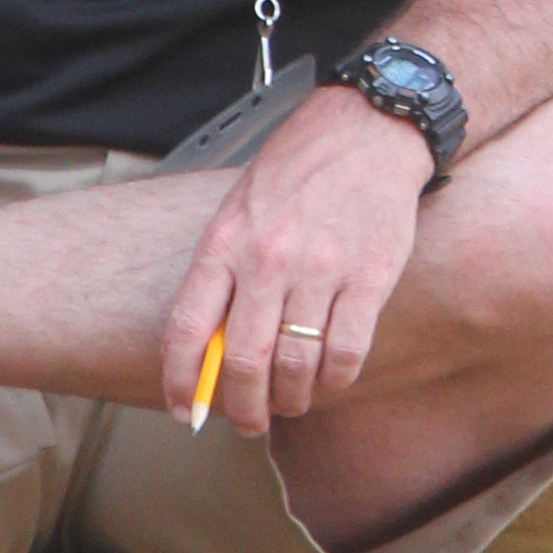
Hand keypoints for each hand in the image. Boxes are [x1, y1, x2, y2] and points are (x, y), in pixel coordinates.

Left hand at [163, 87, 428, 437]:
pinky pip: (346, 352)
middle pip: (245, 362)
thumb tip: (212, 345)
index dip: (181, 381)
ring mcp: (321, 269)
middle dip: (242, 408)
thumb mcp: (240, 208)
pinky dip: (335, 380)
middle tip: (246, 423)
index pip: (189, 328)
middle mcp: (269, 258)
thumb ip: (224, 271)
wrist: (369, 128)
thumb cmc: (301, 168)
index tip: (184, 409)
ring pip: (297, 365)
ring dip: (291, 399)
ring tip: (291, 402)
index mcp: (227, 241)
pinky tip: (330, 380)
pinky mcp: (370, 277)